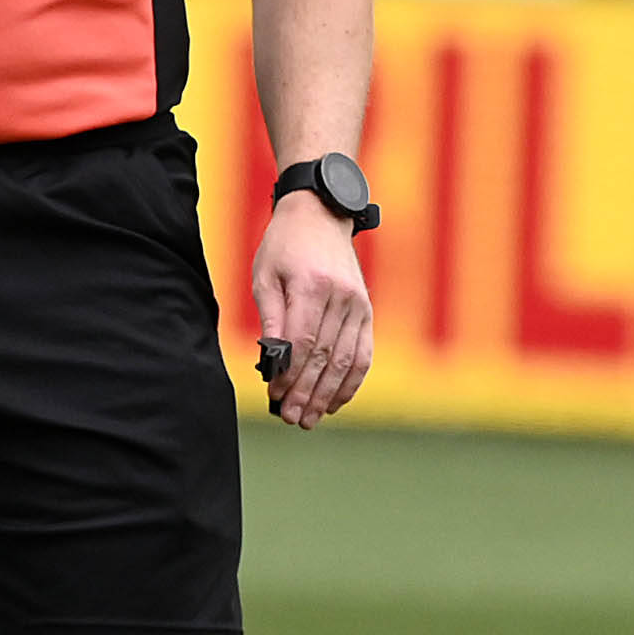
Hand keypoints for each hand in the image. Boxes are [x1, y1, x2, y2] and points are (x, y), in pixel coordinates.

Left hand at [249, 191, 374, 430]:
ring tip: (311, 418)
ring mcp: (359, 305)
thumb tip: (271, 360)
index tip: (276, 395)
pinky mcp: (367, 311)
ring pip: (346, 361)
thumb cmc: (285, 246)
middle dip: (307, 392)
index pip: (303, 341)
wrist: (321, 216)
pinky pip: (363, 354)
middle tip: (292, 418)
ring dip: (328, 395)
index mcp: (312, 285)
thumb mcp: (266, 276)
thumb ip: (271, 319)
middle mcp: (341, 297)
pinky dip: (351, 382)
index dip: (290, 373)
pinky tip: (336, 402)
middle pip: (325, 357)